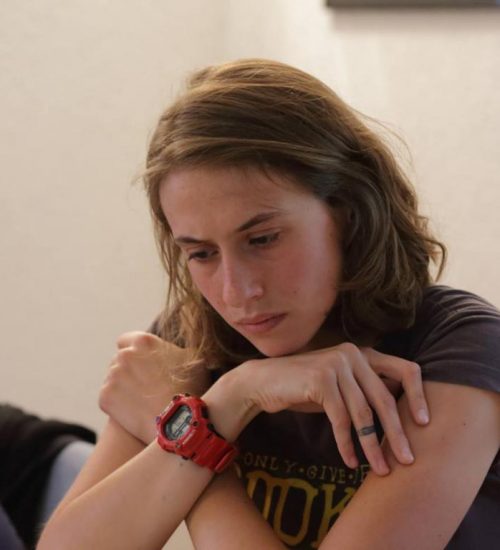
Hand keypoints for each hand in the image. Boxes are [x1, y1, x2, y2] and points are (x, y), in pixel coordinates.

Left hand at [99, 331, 209, 443]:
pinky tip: (135, 410)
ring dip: (123, 386)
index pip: (127, 340)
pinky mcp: (105, 397)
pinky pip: (109, 397)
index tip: (143, 363)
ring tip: (142, 400)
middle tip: (146, 385)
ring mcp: (112, 376)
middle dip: (130, 369)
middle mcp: (124, 355)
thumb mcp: (195, 361)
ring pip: (114, 378)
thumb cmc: (191, 390)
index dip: (136, 352)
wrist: (178, 424)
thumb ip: (179, 351)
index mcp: (143, 342)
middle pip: (120, 360)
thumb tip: (179, 353)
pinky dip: (118, 404)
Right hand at [205, 343, 428, 475]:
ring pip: (364, 413)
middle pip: (385, 398)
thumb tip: (400, 414)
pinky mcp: (321, 379)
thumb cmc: (305, 387)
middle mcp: (353, 353)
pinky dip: (347, 444)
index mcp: (364, 353)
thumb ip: (366, 391)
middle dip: (397, 434)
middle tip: (407, 461)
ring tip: (380, 470)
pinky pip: (341, 419)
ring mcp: (337, 364)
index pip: (406, 369)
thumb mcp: (341, 386)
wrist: (265, 382)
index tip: (424, 424)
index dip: (419, 397)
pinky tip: (351, 461)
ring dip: (372, 447)